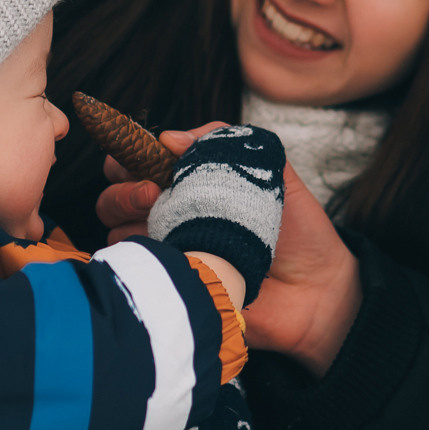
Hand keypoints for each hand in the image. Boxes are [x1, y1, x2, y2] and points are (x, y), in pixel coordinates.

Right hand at [96, 122, 360, 373]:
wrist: (317, 289)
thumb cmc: (296, 228)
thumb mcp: (269, 169)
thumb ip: (225, 142)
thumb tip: (168, 138)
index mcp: (186, 187)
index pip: (133, 165)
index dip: (126, 156)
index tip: (142, 158)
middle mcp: (168, 220)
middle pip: (111, 200)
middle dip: (122, 191)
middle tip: (152, 193)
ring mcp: (168, 256)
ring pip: (116, 237)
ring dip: (130, 225)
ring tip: (167, 226)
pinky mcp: (174, 291)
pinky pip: (138, 275)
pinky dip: (146, 260)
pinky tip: (173, 255)